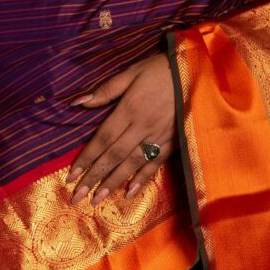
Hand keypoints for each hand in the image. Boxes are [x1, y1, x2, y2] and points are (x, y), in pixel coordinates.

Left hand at [66, 52, 177, 201]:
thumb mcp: (132, 72)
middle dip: (94, 177)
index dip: (86, 158)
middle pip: (114, 155)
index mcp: (130, 108)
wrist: (199, 72)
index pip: (103, 138)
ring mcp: (159, 136)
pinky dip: (142, 179)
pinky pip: (155, 164)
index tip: (71, 175)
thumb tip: (78, 103)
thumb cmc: (162, 70)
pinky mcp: (174, 142)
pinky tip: (129, 192)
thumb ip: (106, 90)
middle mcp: (143, 126)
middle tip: (77, 196)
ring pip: (132, 163)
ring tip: (97, 199)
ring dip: (113, 182)